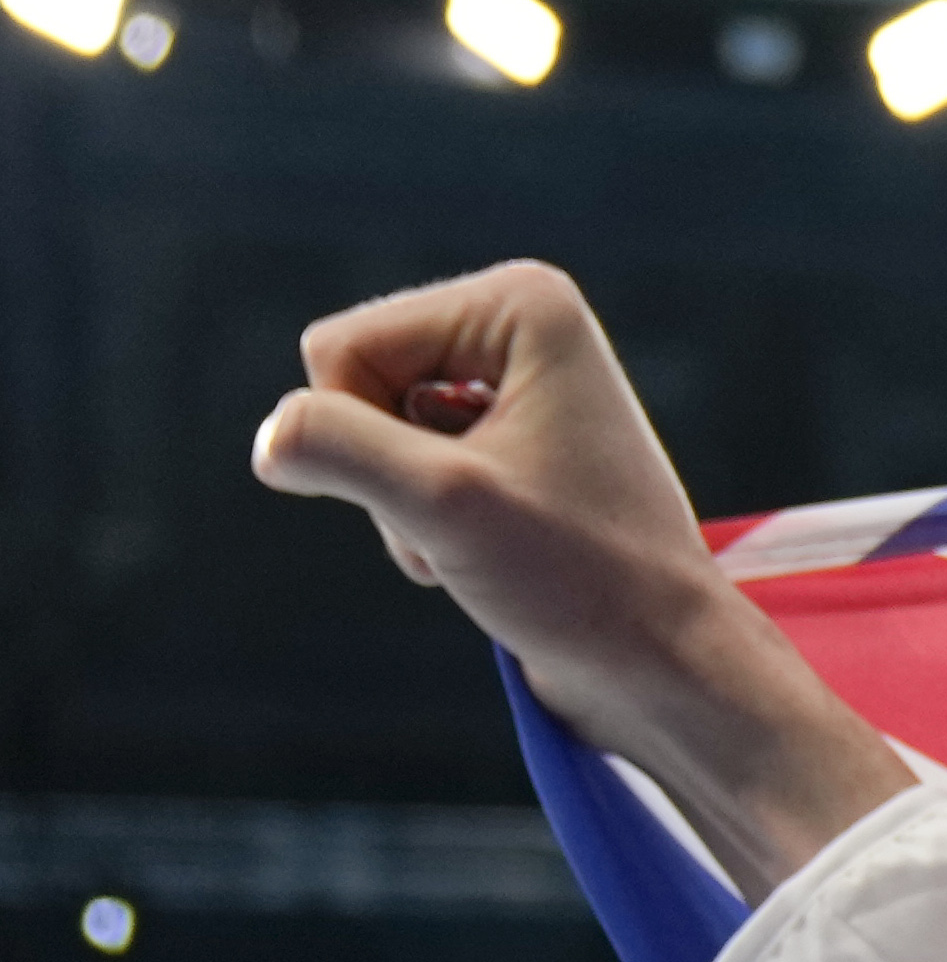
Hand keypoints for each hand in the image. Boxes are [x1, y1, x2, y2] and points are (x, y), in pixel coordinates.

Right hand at [248, 263, 912, 890]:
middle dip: (386, 470)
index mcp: (521, 300)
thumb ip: (337, 447)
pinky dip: (421, 520)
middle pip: (348, 381)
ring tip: (489, 544)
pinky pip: (400, 466)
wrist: (661, 661)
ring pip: (366, 431)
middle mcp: (517, 325)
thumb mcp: (442, 503)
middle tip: (475, 524)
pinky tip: (487, 552)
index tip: (466, 488)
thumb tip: (269, 439)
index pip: (339, 347)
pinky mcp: (502, 442)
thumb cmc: (579, 580)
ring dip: (402, 506)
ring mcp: (509, 382)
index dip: (369, 436)